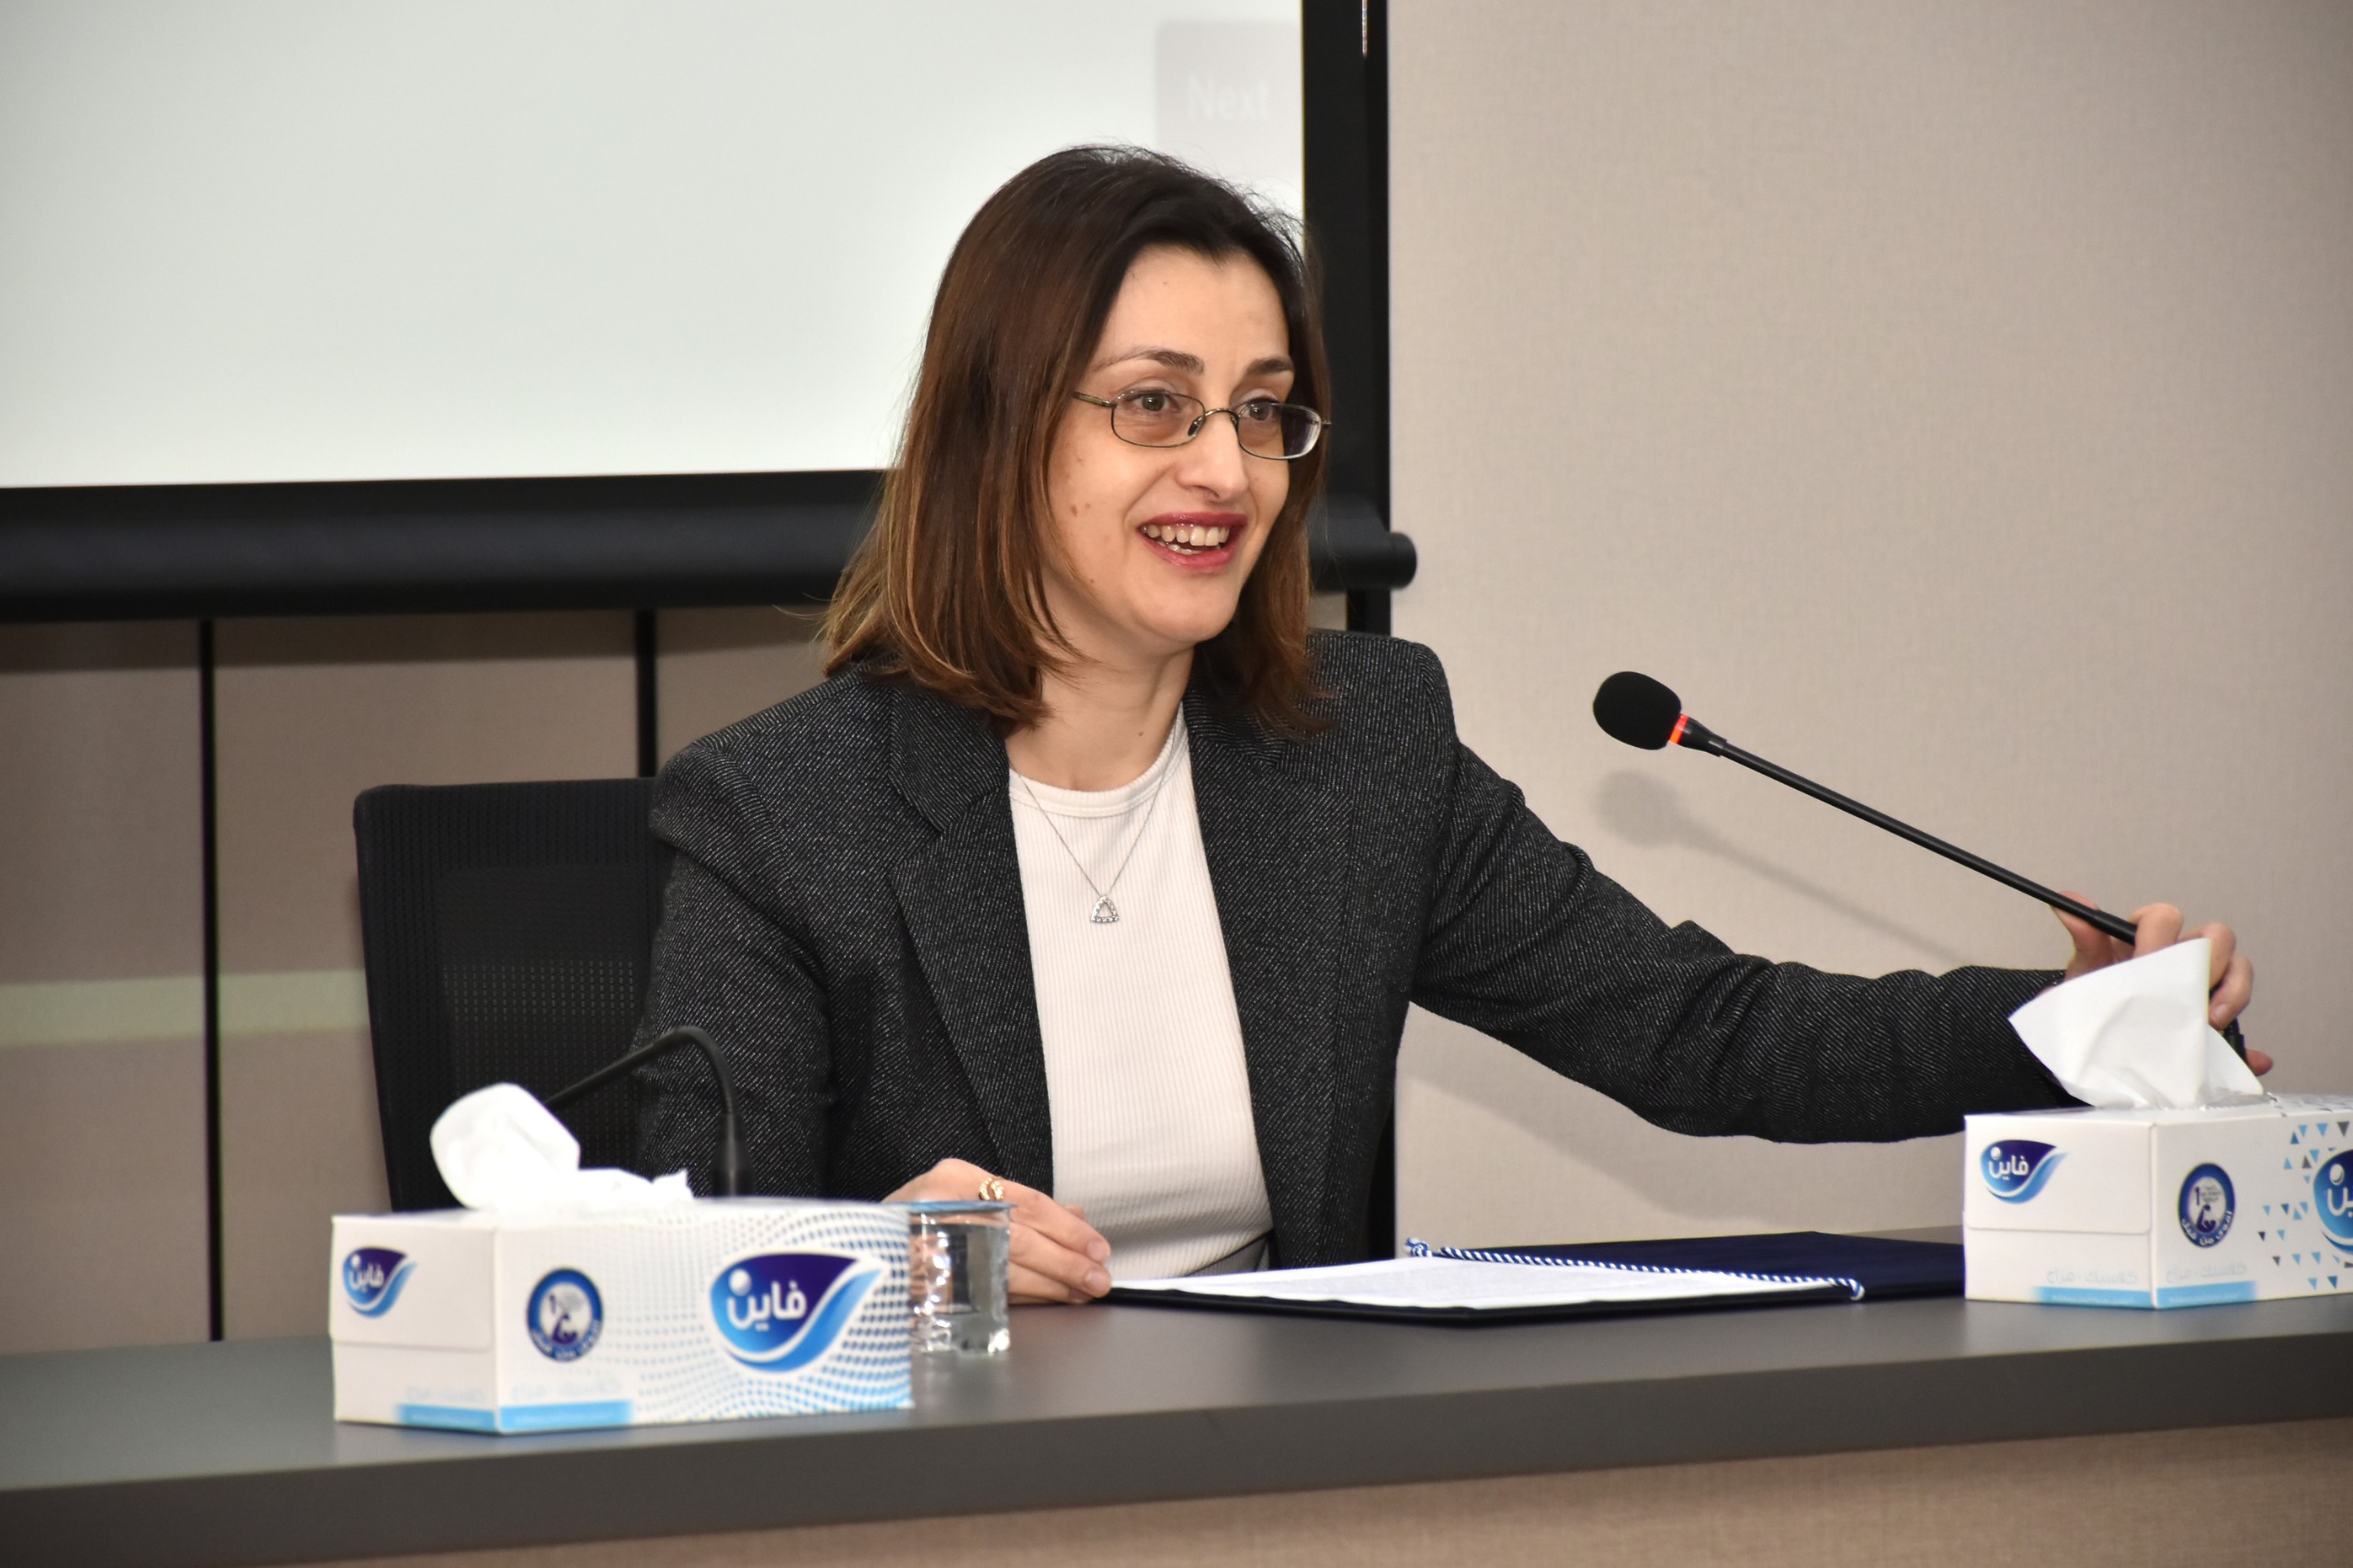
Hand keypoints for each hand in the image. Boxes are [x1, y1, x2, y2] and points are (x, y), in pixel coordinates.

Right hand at [885, 1157, 1112, 1303]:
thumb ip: (1017, 1204)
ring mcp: (931, 1250)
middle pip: (1021, 1238)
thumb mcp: (961, 1195)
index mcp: (953, 1179)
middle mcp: (941, 1209)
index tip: (1096, 1244)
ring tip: (1080, 1292)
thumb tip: (1075, 1217)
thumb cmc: (914, 1220)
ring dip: (1051, 1285)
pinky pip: (985, 1293)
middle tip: (1097, 1276)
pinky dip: (1021, 1298)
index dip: (1068, 1228)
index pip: (1027, 1203)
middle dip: (1067, 1261)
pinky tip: (1045, 1300)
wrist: (856, 1250)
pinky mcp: (925, 1285)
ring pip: (1006, 1269)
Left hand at [2053, 894, 2268, 1074]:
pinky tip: (2242, 1053)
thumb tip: (2067, 906)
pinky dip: (2246, 1041)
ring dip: (2233, 993)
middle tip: (2187, 993)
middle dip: (2209, 961)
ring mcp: (2204, 985)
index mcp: (2147, 940)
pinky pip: (2243, 1024)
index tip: (2146, 961)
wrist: (2095, 1047)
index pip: (2164, 916)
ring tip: (2211, 1022)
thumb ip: (2084, 940)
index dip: (2160, 936)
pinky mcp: (2216, 1018)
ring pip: (2239, 969)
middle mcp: (2181, 955)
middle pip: (2216, 936)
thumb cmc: (2095, 1002)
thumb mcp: (2086, 974)